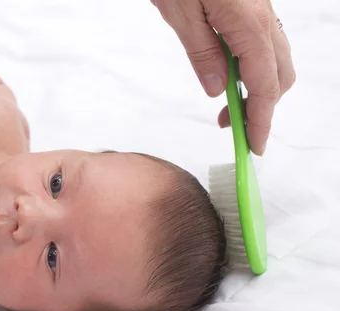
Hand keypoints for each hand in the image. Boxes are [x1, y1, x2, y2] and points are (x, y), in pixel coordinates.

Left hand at [151, 0, 295, 154]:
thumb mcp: (179, 11)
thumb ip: (202, 52)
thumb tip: (219, 89)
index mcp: (248, 22)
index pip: (264, 85)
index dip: (261, 120)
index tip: (252, 147)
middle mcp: (264, 16)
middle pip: (279, 75)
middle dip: (261, 108)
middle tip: (230, 128)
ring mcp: (262, 9)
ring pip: (275, 59)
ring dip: (258, 88)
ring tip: (227, 105)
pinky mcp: (253, 5)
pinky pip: (263, 43)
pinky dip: (253, 66)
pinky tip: (229, 72)